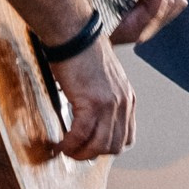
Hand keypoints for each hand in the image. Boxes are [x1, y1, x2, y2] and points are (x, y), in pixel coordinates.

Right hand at [51, 35, 135, 159]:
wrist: (75, 34)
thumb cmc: (82, 51)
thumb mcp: (103, 78)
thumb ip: (103, 97)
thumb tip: (88, 116)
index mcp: (128, 97)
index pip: (127, 137)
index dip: (108, 147)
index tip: (91, 147)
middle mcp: (124, 103)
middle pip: (114, 146)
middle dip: (93, 154)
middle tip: (74, 153)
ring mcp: (110, 104)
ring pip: (99, 145)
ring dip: (81, 153)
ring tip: (66, 150)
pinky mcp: (92, 103)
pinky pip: (81, 135)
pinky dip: (70, 144)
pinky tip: (60, 144)